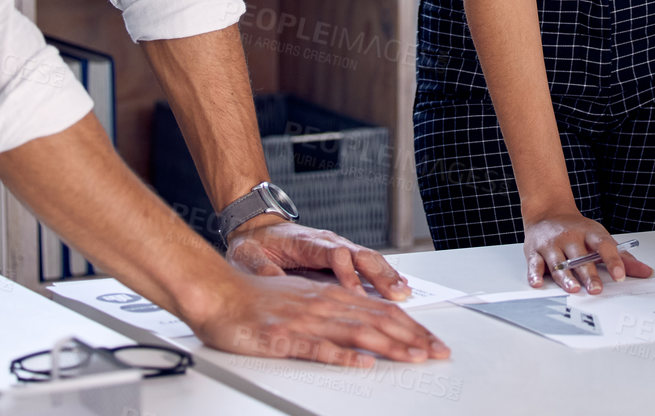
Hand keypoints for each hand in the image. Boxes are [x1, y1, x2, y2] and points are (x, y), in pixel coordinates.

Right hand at [188, 270, 450, 367]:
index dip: (410, 326)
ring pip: (355, 332)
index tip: (432, 341)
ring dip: (389, 345)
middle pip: (377, 320)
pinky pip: (316, 347)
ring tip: (414, 357)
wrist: (215, 291)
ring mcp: (304, 320)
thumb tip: (362, 328)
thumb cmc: (253, 299)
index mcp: (329, 296)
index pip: (380, 310)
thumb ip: (331, 311)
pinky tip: (361, 363)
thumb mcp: (300, 298)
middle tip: (438, 352)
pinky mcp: (282, 337)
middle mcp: (322, 304)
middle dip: (412, 337)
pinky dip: (342, 355)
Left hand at [226, 218, 412, 300]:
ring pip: (368, 257)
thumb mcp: (247, 256)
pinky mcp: (341, 255)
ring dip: (387, 274)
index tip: (355, 292)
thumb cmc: (253, 244)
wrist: (257, 228)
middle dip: (379, 274)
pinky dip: (385, 274)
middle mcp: (326, 241)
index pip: (332, 253)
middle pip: (359, 253)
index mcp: (305, 242)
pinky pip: (367, 263)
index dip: (346, 272)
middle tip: (395, 293)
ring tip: (403, 292)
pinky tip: (399, 286)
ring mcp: (336, 246)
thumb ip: (262, 270)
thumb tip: (275, 284)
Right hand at [523, 211, 653, 293]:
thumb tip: (646, 272)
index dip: (613, 260)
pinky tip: (538, 283)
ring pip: (558, 262)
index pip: (604, 246)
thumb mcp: (600, 237)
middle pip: (580, 257)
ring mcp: (552, 244)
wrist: (547, 211)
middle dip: (589, 274)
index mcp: (589, 233)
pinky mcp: (534, 251)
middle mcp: (570, 237)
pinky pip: (535, 264)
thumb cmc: (577, 230)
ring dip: (566, 276)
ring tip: (573, 288)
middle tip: (596, 289)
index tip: (620, 275)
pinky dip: (535, 274)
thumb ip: (623, 258)